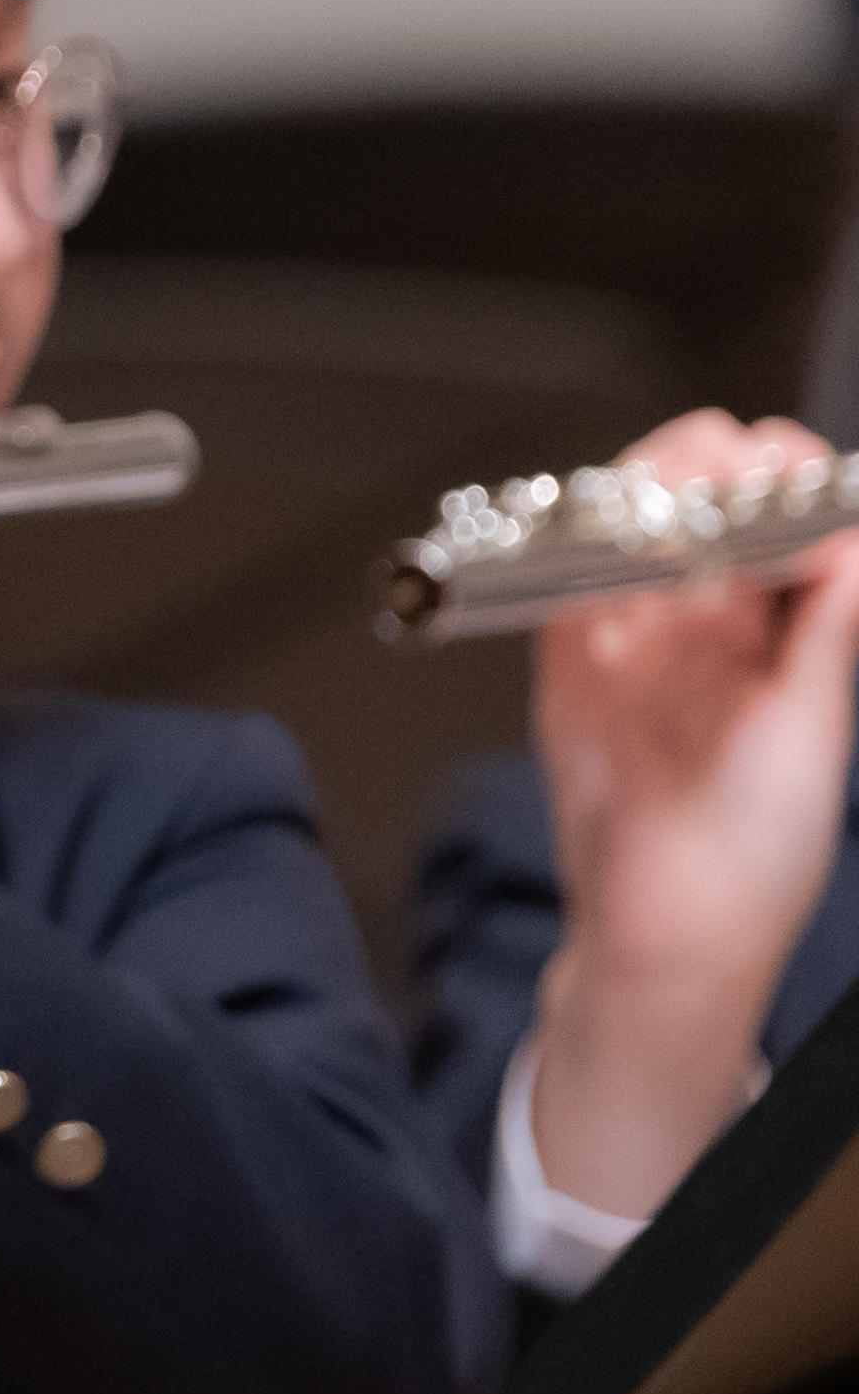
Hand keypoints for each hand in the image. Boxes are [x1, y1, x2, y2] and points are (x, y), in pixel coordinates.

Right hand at [529, 409, 858, 1219]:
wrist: (663, 927)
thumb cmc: (756, 851)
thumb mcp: (812, 730)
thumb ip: (826, 626)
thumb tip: (842, 531)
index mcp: (795, 625)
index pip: (789, 507)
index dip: (780, 474)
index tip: (772, 474)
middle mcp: (719, 616)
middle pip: (707, 490)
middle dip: (705, 466)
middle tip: (698, 487)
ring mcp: (638, 629)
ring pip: (632, 515)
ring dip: (638, 495)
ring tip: (647, 516)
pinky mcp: (567, 656)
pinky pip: (563, 574)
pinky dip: (572, 549)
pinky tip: (594, 551)